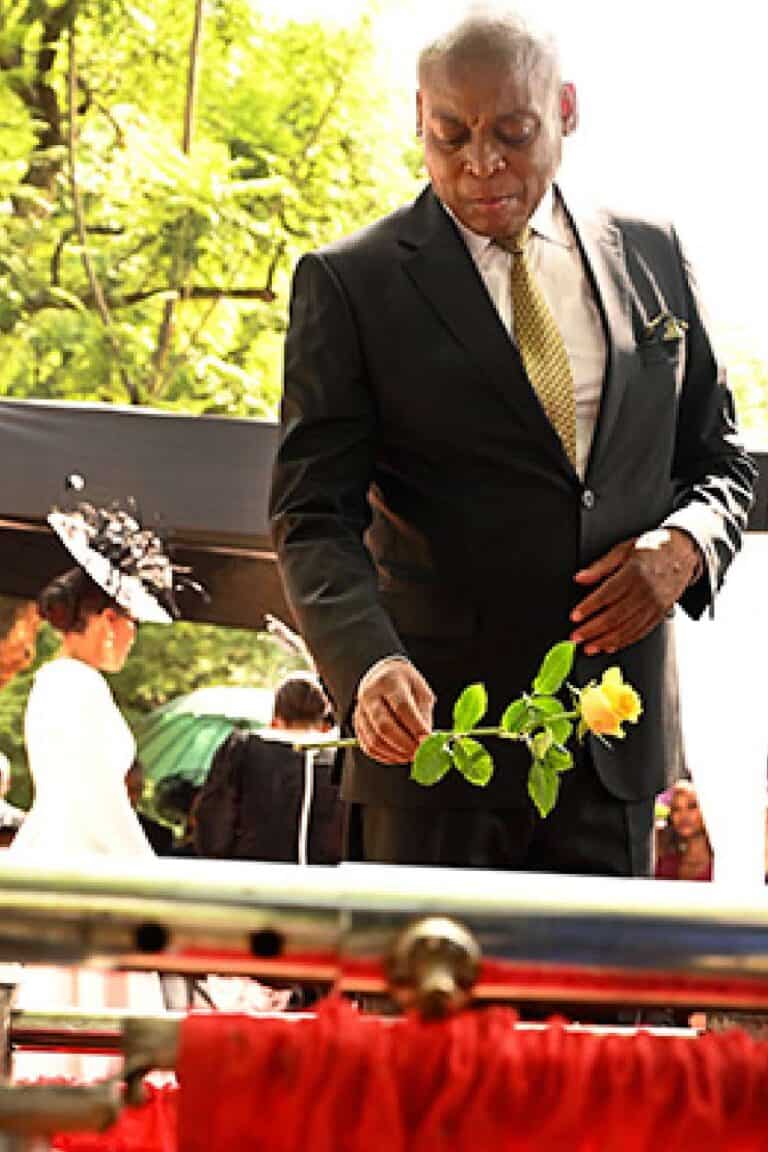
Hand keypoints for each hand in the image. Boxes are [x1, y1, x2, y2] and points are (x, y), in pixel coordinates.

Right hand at [353, 658, 434, 763]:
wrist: (384, 675)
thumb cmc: (405, 684)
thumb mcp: (421, 691)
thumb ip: (424, 715)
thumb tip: (426, 740)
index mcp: (389, 681)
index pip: (401, 707)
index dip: (415, 727)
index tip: (427, 740)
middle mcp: (370, 694)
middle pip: (384, 726)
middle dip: (404, 744)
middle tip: (418, 753)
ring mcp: (360, 710)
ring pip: (374, 740)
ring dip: (394, 753)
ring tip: (410, 756)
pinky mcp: (357, 723)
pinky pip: (367, 746)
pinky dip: (384, 756)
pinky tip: (397, 756)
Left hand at [570, 528, 701, 654]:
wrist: (682, 552)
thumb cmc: (652, 549)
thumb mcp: (623, 549)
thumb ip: (600, 566)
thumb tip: (580, 578)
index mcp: (635, 572)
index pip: (608, 594)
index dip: (589, 607)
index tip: (574, 617)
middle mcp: (646, 591)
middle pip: (616, 616)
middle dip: (593, 630)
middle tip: (576, 637)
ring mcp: (655, 605)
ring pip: (628, 628)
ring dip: (606, 641)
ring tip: (589, 648)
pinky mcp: (660, 614)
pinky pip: (641, 631)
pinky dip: (624, 641)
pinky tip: (609, 646)